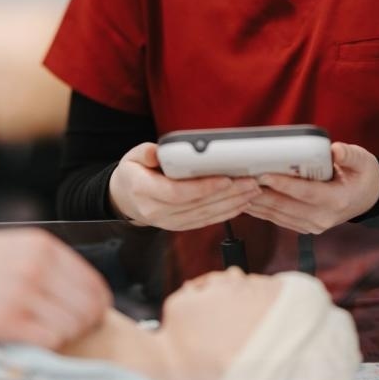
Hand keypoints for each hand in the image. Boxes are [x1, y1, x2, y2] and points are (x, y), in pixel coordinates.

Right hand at [0, 229, 111, 349]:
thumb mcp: (10, 248)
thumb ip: (44, 264)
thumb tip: (75, 292)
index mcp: (42, 246)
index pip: (93, 283)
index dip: (96, 306)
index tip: (91, 316)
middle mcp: (39, 266)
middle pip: (88, 307)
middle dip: (84, 325)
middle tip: (69, 331)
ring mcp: (25, 293)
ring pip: (72, 326)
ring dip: (63, 337)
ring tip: (43, 334)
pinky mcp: (7, 320)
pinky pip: (50, 340)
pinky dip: (46, 346)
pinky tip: (30, 340)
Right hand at [108, 142, 260, 230]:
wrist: (126, 199)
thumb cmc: (133, 172)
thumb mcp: (133, 156)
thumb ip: (146, 153)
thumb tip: (159, 152)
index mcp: (144, 191)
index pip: (177, 193)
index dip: (203, 188)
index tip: (225, 179)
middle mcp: (156, 211)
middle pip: (197, 205)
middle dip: (227, 194)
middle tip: (250, 182)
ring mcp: (168, 222)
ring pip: (205, 216)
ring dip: (232, 204)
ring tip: (252, 191)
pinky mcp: (179, 226)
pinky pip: (205, 222)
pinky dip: (226, 213)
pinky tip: (241, 203)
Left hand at [241, 141, 378, 234]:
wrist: (368, 197)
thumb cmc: (362, 174)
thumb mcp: (362, 160)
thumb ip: (349, 155)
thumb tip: (335, 150)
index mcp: (337, 200)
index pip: (305, 193)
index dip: (283, 185)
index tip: (263, 175)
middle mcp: (323, 218)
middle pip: (285, 206)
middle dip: (261, 194)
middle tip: (240, 180)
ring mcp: (313, 225)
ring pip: (277, 215)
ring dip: (256, 203)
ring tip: (236, 189)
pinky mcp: (304, 227)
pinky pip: (278, 220)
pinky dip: (261, 210)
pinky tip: (246, 200)